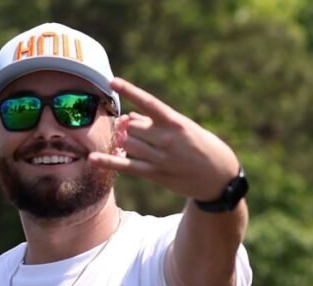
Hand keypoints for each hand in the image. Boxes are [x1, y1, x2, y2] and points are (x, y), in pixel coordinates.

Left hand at [90, 77, 238, 200]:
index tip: (113, 81)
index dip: (130, 90)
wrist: (219, 177)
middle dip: (127, 127)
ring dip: (123, 141)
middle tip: (130, 131)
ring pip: (128, 143)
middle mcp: (166, 138)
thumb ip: (156, 122)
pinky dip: (108, 161)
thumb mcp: (184, 128)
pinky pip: (126, 166)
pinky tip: (92, 159)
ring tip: (127, 143)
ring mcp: (160, 157)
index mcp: (175, 122)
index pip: (148, 102)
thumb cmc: (202, 147)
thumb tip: (129, 116)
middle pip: (132, 126)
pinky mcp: (155, 173)